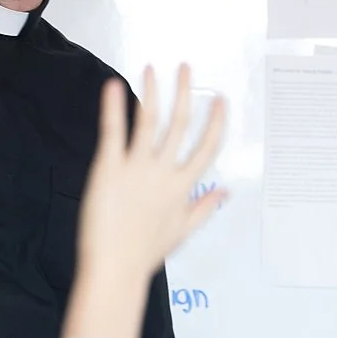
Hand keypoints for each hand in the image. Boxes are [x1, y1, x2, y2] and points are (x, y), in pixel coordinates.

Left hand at [77, 63, 226, 282]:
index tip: (220, 99)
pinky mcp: (109, 170)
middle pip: (180, 125)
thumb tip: (227, 193)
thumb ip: (205, 207)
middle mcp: (164, 174)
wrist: (115, 269)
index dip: (216, 122)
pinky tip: (114, 86)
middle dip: (185, 93)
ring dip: (153, 92)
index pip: (206, 148)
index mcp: (183, 187)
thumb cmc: (145, 253)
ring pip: (151, 122)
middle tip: (186, 68)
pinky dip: (114, 107)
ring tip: (152, 68)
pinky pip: (114, 132)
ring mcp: (137, 170)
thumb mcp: (182, 230)